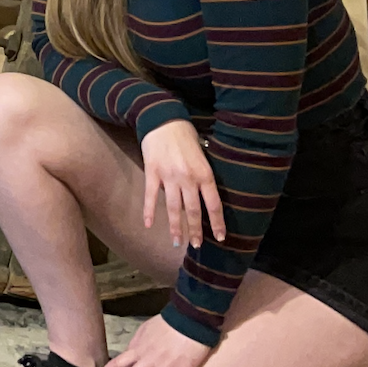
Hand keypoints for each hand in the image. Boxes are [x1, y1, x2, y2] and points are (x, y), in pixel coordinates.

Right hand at [138, 118, 225, 251]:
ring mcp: (169, 177)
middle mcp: (188, 178)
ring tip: (178, 243)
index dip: (217, 223)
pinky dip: (149, 212)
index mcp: (204, 174)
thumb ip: (202, 176)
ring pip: (173, 208)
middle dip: (195, 231)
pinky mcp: (153, 173)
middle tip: (196, 246)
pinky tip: (148, 225)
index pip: (213, 205)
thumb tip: (201, 196)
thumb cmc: (185, 136)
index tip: (219, 238)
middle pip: (193, 211)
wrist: (163, 120)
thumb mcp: (202, 155)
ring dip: (176, 228)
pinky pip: (151, 196)